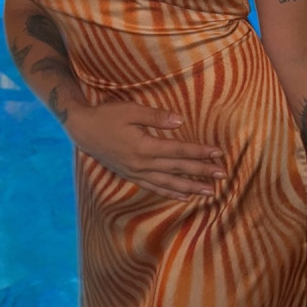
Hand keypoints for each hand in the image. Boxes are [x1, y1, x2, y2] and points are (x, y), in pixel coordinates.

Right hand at [69, 100, 226, 200]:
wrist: (83, 130)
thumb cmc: (107, 116)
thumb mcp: (131, 110)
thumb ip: (156, 117)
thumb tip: (180, 121)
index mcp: (144, 147)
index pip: (179, 150)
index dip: (200, 152)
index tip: (218, 153)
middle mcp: (142, 164)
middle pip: (178, 169)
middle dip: (201, 172)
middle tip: (223, 175)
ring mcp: (136, 172)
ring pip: (169, 183)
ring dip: (191, 187)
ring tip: (209, 192)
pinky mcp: (131, 175)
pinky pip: (155, 187)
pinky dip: (171, 192)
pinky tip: (183, 196)